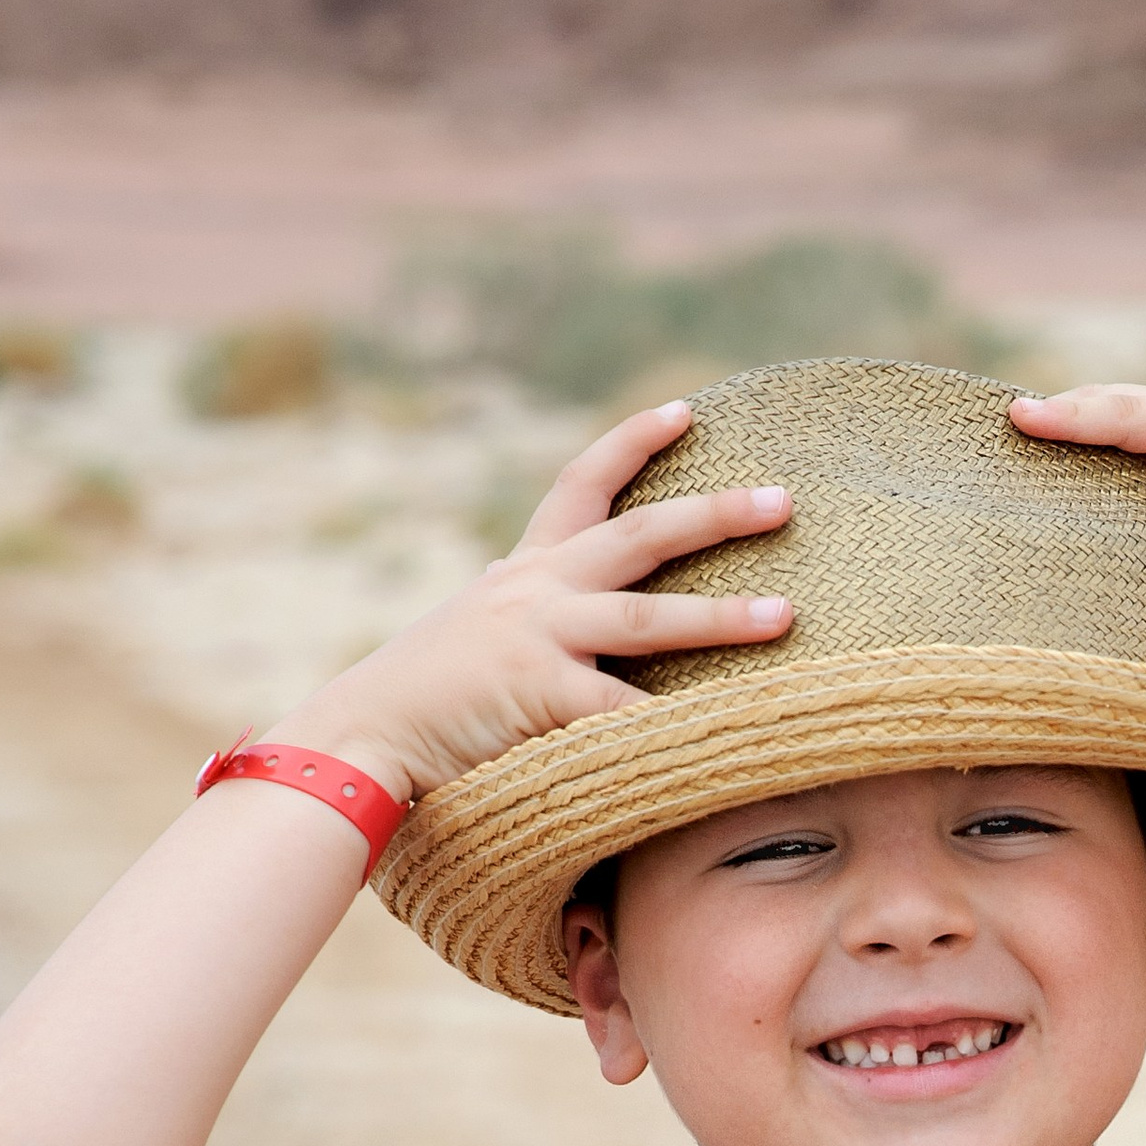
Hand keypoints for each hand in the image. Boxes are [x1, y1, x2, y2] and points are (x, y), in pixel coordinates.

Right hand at [257, 403, 794, 803]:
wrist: (358, 735)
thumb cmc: (423, 700)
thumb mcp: (478, 636)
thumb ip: (525, 617)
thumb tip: (561, 612)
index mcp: (523, 571)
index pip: (582, 482)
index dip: (634, 442)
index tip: (687, 411)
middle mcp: (535, 589)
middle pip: (640, 535)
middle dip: (716, 515)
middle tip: (784, 501)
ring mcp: (537, 638)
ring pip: (648, 616)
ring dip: (721, 615)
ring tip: (786, 615)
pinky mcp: (538, 696)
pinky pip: (622, 709)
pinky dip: (674, 722)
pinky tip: (727, 730)